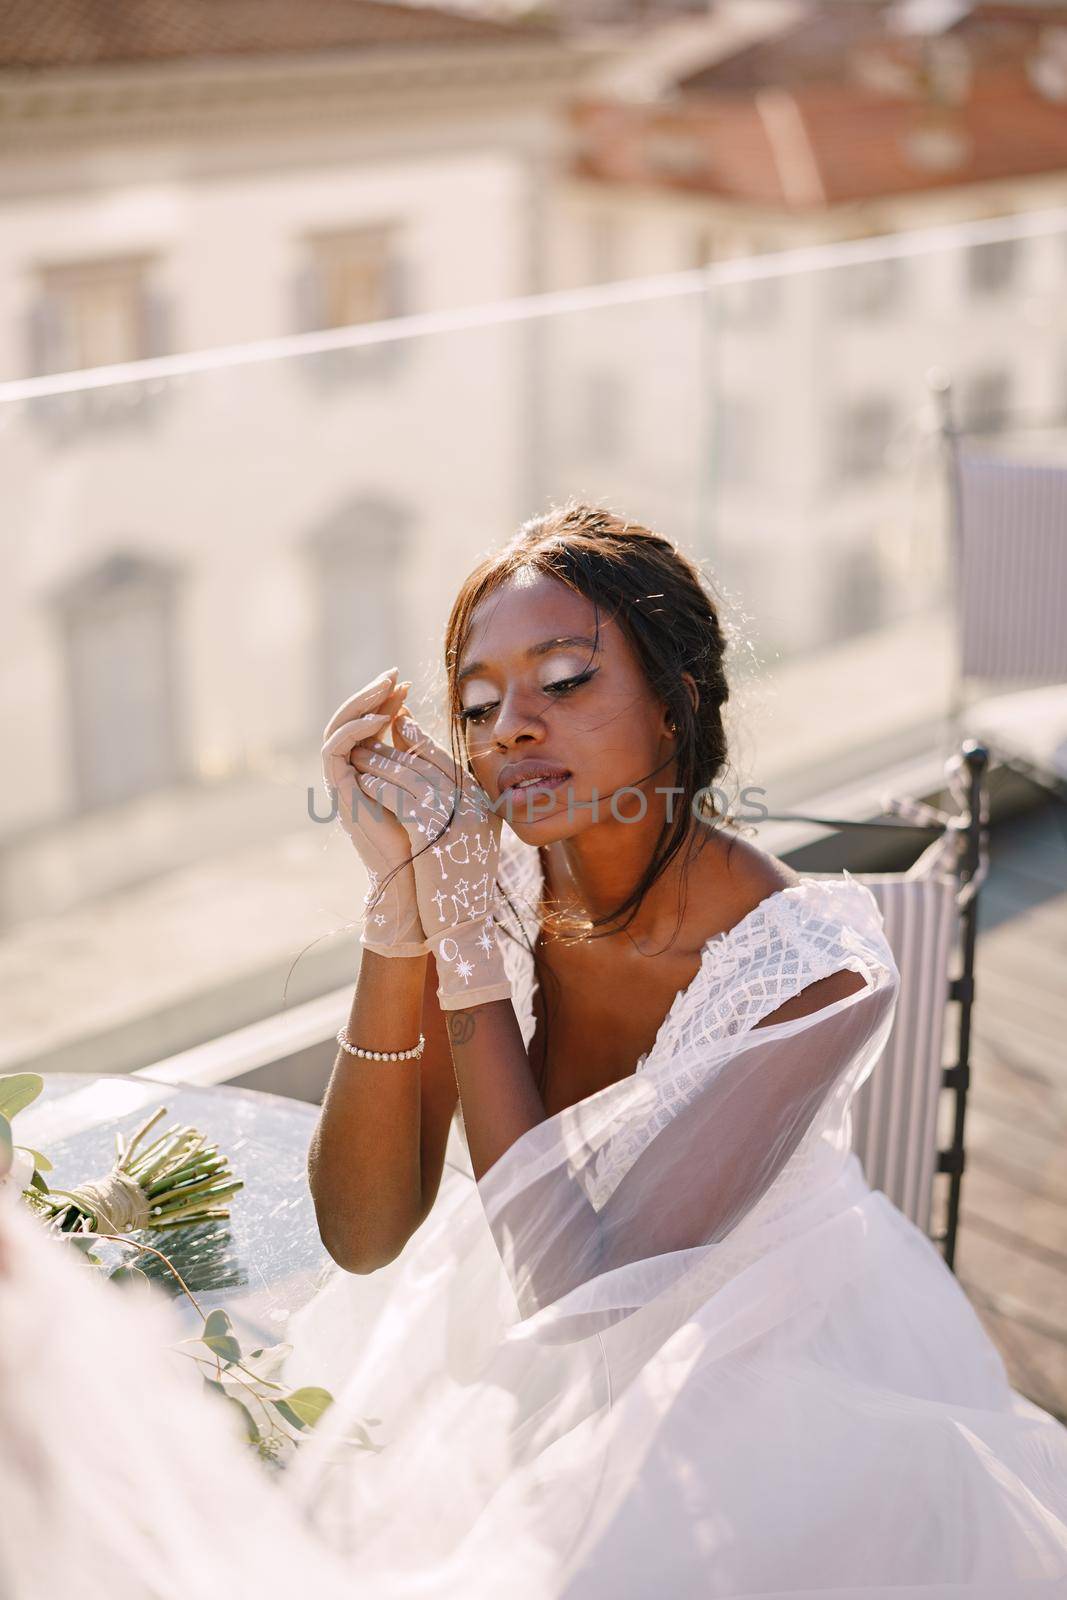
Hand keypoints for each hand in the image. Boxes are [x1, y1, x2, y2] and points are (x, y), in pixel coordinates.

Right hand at [320, 668, 427, 958]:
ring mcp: (343, 783)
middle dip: (370, 695)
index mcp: (373, 769)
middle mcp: (353, 772)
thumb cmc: (431, 839)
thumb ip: (422, 756)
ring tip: (385, 690)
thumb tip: (417, 719)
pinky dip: (353, 731)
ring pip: (338, 729)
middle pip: (350, 720)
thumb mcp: (433, 786)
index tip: (406, 684)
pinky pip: (334, 751)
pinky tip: (376, 720)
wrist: (417, 880)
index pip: (370, 723)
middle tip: (393, 676)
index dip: (385, 700)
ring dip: (360, 705)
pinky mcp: (338, 793)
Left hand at [350, 708, 511, 1010]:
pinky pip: (400, 797)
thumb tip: (426, 771)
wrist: (463, 924)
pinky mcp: (434, 830)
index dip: (419, 740)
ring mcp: (456, 814)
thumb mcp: (464, 837)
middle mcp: (474, 803)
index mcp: (482, 802)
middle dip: (394, 747)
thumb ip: (453, 803)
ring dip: (380, 762)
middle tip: (369, 736)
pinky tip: (363, 783)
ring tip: (359, 755)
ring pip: (410, 775)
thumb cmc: (458, 883)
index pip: (445, 759)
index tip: (397, 727)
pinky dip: (379, 787)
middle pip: (426, 761)